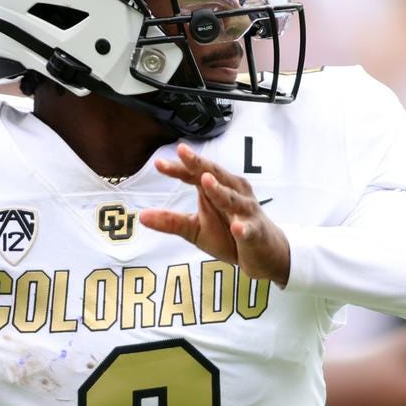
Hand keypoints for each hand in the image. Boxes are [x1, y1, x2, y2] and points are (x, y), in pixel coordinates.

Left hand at [139, 145, 290, 282]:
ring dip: (220, 190)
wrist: (264, 253)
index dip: (178, 169)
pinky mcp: (255, 232)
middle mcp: (233, 193)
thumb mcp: (196, 229)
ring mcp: (246, 212)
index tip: (159, 164)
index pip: (195, 175)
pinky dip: (243, 228)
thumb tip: (141, 217)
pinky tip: (237, 228)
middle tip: (183, 151)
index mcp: (217, 189)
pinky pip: (249, 229)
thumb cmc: (231, 235)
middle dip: (199, 164)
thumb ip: (171, 221)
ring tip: (205, 181)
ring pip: (232, 198)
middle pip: (215, 176)